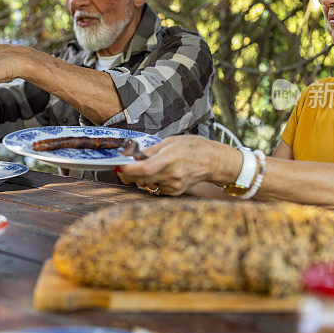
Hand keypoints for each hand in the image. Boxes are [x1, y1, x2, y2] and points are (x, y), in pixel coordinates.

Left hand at [117, 135, 237, 195]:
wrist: (214, 161)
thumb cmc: (195, 147)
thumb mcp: (172, 141)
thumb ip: (152, 149)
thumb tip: (135, 154)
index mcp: (171, 158)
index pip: (144, 169)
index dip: (128, 169)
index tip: (119, 165)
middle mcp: (173, 174)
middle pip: (143, 179)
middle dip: (129, 174)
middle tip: (122, 167)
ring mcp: (175, 185)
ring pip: (148, 184)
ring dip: (140, 177)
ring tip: (141, 167)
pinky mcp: (176, 191)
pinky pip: (157, 188)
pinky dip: (151, 181)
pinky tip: (157, 173)